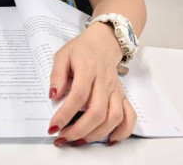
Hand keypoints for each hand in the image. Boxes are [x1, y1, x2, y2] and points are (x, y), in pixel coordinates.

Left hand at [47, 23, 136, 146]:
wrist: (103, 42)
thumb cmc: (81, 50)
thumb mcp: (62, 55)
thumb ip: (57, 75)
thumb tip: (53, 95)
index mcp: (88, 68)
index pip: (79, 95)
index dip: (66, 114)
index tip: (54, 126)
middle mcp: (104, 81)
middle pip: (97, 111)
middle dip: (79, 130)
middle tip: (63, 137)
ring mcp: (115, 90)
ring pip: (114, 117)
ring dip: (96, 134)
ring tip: (79, 140)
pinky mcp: (122, 96)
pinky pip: (129, 117)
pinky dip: (122, 132)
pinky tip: (109, 139)